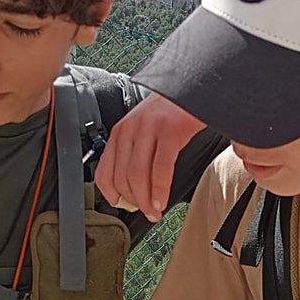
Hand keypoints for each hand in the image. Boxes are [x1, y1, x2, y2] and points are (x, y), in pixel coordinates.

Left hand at [95, 93, 203, 221]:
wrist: (195, 85)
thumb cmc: (173, 112)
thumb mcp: (146, 130)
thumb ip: (136, 154)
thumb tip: (134, 189)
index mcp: (120, 132)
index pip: (104, 172)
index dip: (112, 195)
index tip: (125, 206)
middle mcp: (130, 129)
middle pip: (122, 178)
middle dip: (134, 202)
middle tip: (147, 213)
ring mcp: (149, 129)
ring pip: (138, 175)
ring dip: (147, 201)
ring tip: (155, 212)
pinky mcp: (169, 131)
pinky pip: (160, 168)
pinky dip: (160, 190)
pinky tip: (163, 201)